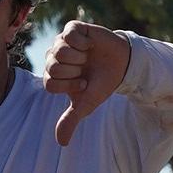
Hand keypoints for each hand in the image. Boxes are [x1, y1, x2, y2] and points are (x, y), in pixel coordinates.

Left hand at [42, 19, 131, 143]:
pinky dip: (83, 43)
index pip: (50, 83)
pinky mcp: (72, 28)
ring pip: (60, 51)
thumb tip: (62, 143)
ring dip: (80, 57)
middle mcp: (53, 58)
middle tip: (86, 69)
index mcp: (53, 76)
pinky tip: (89, 45)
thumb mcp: (87, 104)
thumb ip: (71, 120)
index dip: (70, 85)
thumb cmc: (101, 83)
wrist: (122, 64)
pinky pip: (69, 35)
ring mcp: (61, 42)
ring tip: (88, 57)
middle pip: (53, 67)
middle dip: (75, 72)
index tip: (84, 84)